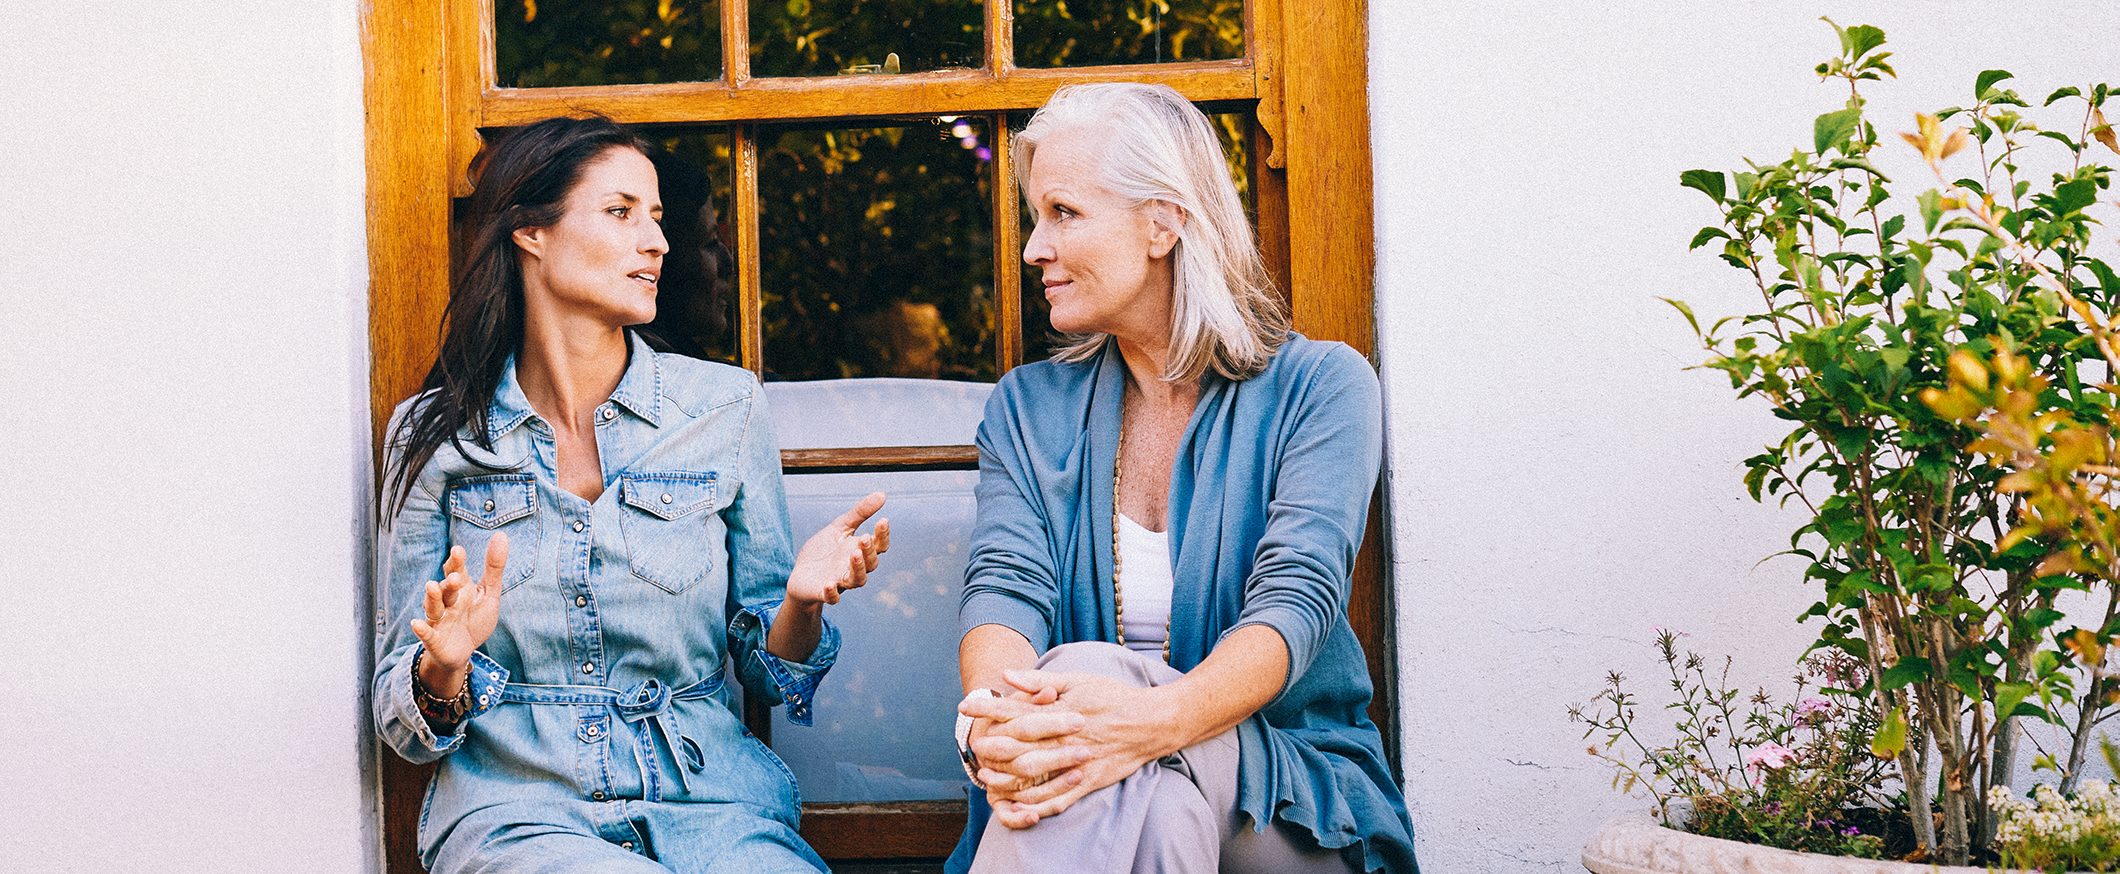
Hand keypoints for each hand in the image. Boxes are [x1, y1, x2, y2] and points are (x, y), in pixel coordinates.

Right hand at [410, 534, 508, 691]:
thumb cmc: (475, 619)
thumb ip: (494, 567)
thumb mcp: (489, 594)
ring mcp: (439, 620)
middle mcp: (446, 601)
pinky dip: (421, 629)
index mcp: (460, 588)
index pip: (456, 571)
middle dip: (448, 582)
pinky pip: (427, 633)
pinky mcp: (434, 639)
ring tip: (431, 586)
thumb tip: (501, 535)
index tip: (458, 550)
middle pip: (445, 588)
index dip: (456, 562)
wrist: (462, 651)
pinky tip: (416, 623)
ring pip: (433, 607)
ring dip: (432, 598)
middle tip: (455, 576)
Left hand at [786, 492, 889, 607]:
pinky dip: (832, 592)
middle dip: (869, 551)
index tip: (883, 520)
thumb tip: (882, 494)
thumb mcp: (839, 528)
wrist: (800, 574)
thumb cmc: (823, 551)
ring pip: (857, 581)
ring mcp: (840, 582)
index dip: (883, 535)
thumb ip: (859, 513)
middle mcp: (854, 568)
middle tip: (864, 537)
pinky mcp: (824, 593)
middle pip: (871, 564)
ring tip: (855, 554)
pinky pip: (832, 597)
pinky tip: (829, 583)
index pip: (879, 546)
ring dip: (858, 569)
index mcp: (860, 552)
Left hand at [976, 669, 1176, 827]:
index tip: (966, 705)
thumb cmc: (1113, 697)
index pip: (1016, 709)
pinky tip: (1016, 803)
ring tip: (987, 777)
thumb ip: (1041, 681)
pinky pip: (1057, 799)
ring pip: (1033, 776)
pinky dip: (1034, 804)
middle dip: (992, 746)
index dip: (988, 708)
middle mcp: (1064, 738)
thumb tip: (1008, 675)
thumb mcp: (1077, 680)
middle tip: (973, 746)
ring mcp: (1075, 762)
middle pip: (1019, 745)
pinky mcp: (1087, 782)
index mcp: (1060, 711)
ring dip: (1006, 778)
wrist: (1150, 723)